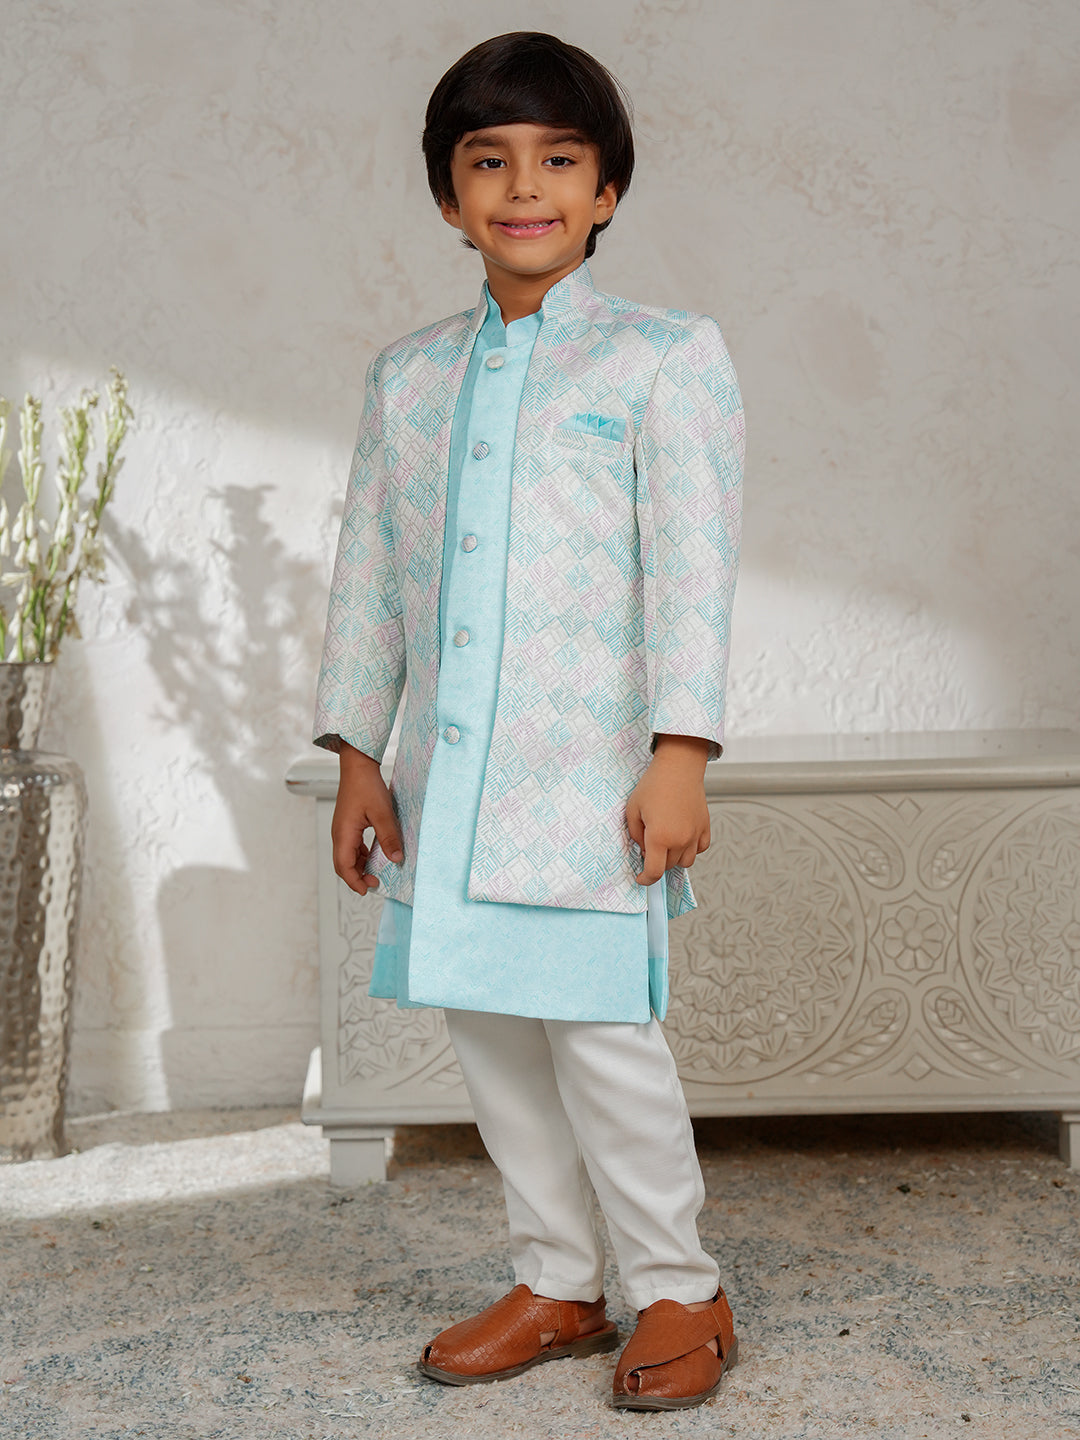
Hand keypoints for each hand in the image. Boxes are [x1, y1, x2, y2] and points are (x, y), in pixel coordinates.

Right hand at [331, 742, 403, 895]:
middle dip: (357, 877)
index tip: (368, 890)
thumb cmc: (366, 786)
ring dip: (359, 867)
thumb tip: (396, 859)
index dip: (355, 882)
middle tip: (375, 883)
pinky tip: (374, 855)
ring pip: (347, 856)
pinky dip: (361, 855)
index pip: (344, 867)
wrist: (357, 766)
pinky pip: (351, 846)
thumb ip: (389, 837)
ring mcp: (342, 829)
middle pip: (343, 865)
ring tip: (376, 872)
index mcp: (343, 834)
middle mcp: (339, 834)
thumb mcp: (382, 813)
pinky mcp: (347, 824)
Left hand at [625, 735, 710, 885]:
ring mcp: (695, 834)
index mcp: (660, 837)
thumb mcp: (632, 810)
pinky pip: (699, 849)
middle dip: (657, 862)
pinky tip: (681, 837)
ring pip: (685, 861)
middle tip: (649, 844)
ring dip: (674, 858)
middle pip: (669, 866)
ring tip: (666, 842)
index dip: (645, 879)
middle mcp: (680, 840)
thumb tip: (643, 849)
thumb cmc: (653, 786)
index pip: (654, 872)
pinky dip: (691, 849)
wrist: (678, 768)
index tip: (640, 878)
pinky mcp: (705, 827)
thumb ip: (634, 835)